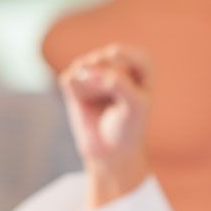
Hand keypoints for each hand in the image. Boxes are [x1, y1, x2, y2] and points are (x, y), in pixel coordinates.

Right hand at [58, 44, 151, 207]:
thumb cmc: (129, 129)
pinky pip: (70, 77)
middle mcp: (117, 68)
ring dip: (89, 80)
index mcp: (140, 70)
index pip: (136, 56)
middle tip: (110, 93)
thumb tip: (95, 73)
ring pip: (86, 65)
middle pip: (107, 59)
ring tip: (95, 96)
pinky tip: (81, 99)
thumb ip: (120, 85)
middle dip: (106, 76)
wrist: (111, 154)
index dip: (126, 55)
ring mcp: (94, 75)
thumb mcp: (134, 107)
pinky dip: (74, 86)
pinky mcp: (76, 86)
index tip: (113, 56)